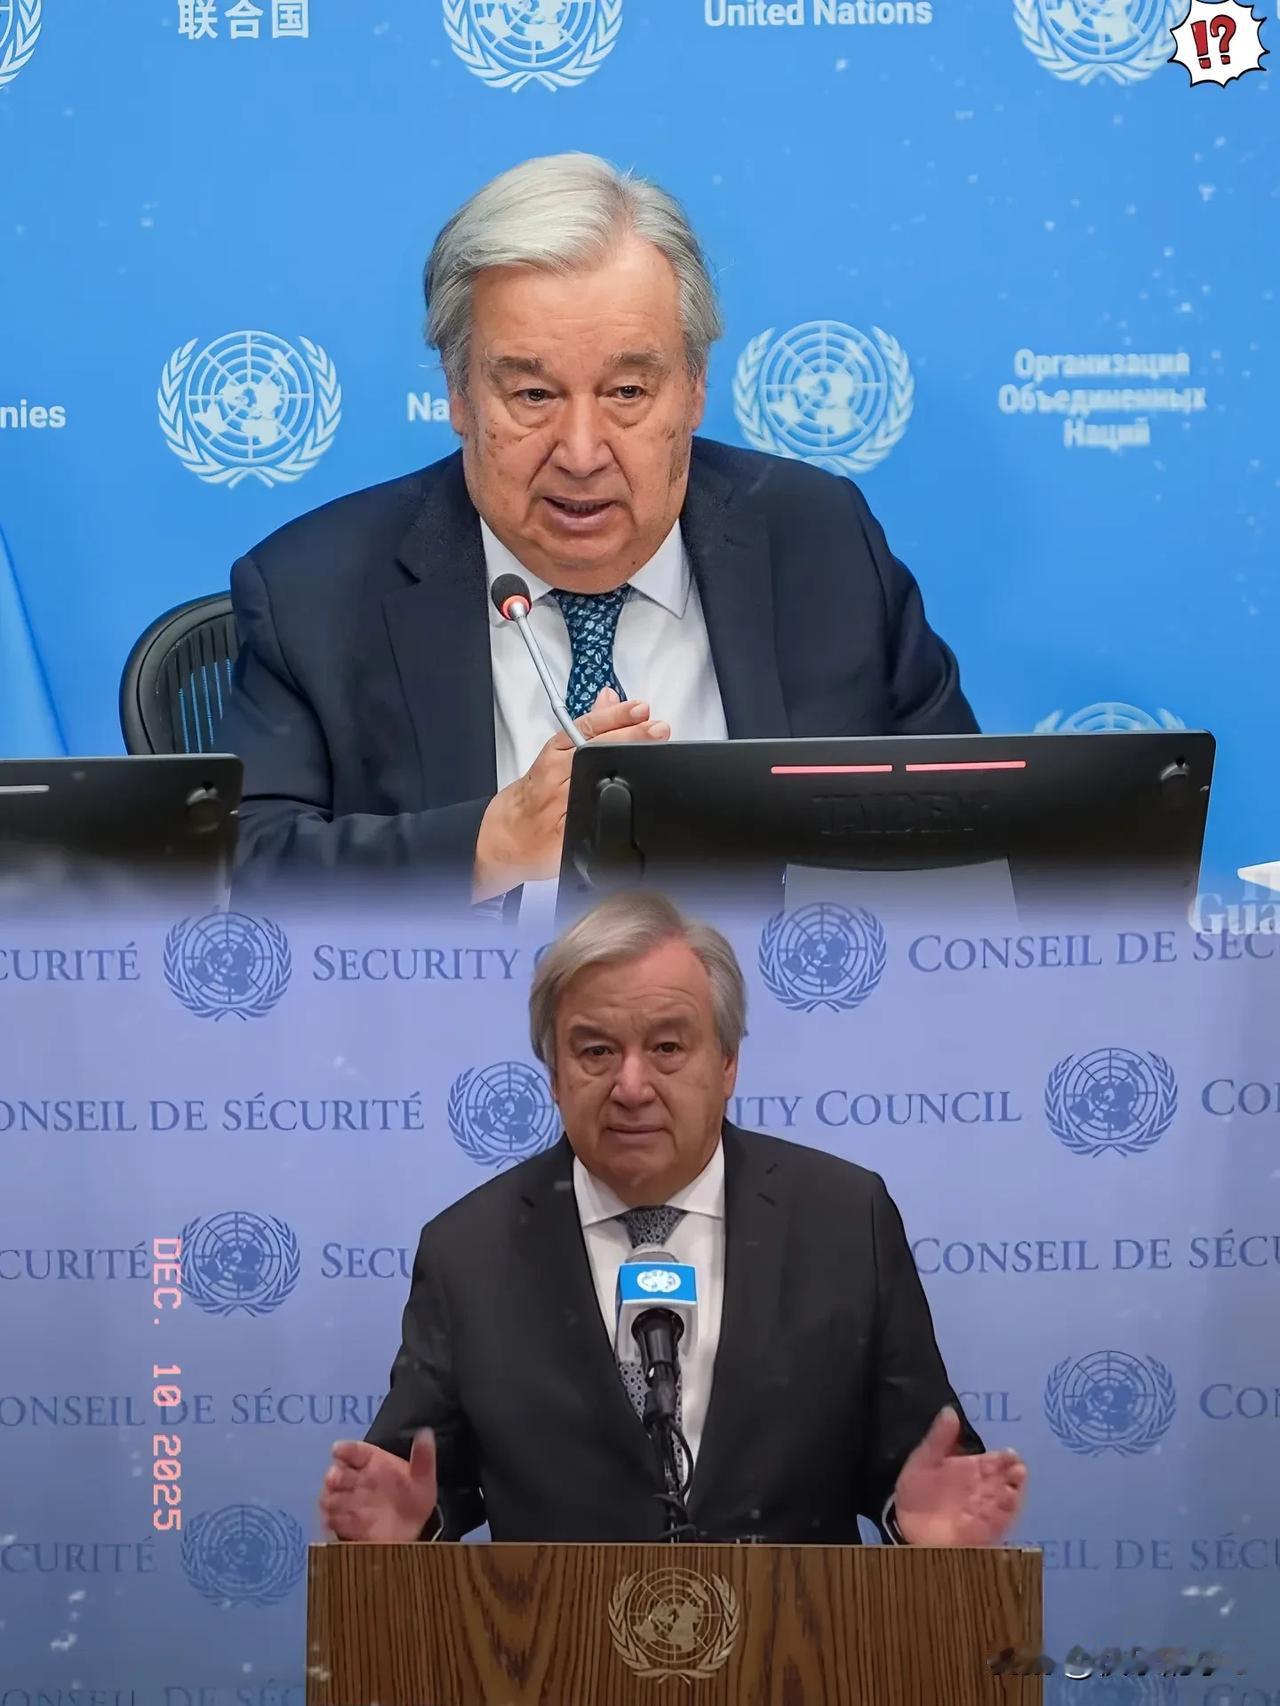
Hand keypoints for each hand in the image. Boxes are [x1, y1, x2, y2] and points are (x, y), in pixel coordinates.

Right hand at [318, 1428, 437, 1541]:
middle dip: (334, 1475)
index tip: (337, 1450)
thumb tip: (425, 1432)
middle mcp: (357, 1479)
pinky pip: (332, 1520)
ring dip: (332, 1498)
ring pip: (329, 1496)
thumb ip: (423, 1457)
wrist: (412, 1534)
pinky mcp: (344, 1523)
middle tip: (334, 1479)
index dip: (345, 1449)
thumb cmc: (415, 1501)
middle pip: (336, 1473)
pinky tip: (340, 1521)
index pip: (355, 1451)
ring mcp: (348, 1501)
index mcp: (374, 1463)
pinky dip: (334, 1519)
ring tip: (339, 1503)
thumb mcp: (423, 1478)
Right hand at [473, 688, 670, 900]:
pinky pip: (592, 818)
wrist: (509, 834)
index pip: (585, 728)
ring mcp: (561, 806)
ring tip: (654, 751)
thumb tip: (609, 697)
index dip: (614, 717)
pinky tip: (635, 793)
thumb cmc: (536, 792)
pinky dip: (614, 805)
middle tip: (657, 728)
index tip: (640, 708)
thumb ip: (588, 727)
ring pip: (594, 780)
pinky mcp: (567, 833)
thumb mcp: (557, 753)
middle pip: (594, 752)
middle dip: (629, 738)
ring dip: (626, 766)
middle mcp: (556, 777)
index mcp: (555, 755)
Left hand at [893, 1407, 1026, 1545]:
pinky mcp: (987, 1528)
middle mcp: (985, 1487)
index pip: (995, 1460)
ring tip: (1017, 1474)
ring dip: (1015, 1486)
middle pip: (1005, 1476)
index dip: (1005, 1456)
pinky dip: (1008, 1507)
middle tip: (1014, 1461)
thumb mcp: (924, 1461)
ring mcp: (988, 1508)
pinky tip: (1010, 1496)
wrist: (908, 1530)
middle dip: (1013, 1468)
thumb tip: (951, 1411)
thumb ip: (939, 1438)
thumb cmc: (917, 1494)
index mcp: (973, 1469)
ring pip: (1008, 1494)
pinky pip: (1002, 1517)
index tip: (1010, 1452)